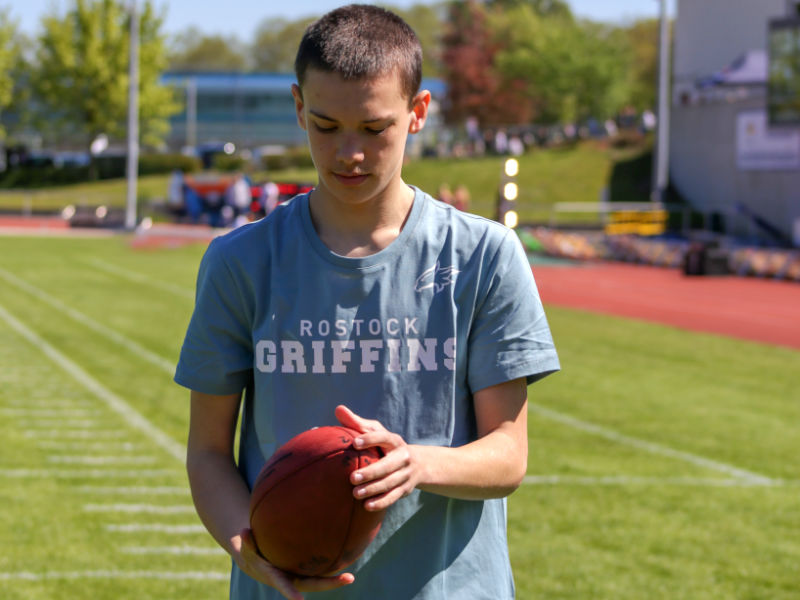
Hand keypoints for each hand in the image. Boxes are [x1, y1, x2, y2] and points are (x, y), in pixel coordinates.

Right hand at [232, 528, 353, 599]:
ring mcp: (301, 576)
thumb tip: (244, 531)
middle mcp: (293, 579)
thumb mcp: (247, 548)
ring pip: (320, 579)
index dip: (291, 593)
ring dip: (335, 579)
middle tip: (349, 578)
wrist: (259, 562)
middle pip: (314, 585)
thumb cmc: (253, 553)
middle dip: (331, 584)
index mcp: (278, 577)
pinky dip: (331, 565)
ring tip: (351, 576)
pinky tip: (346, 555)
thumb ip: (247, 541)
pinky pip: (320, 568)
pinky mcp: (306, 570)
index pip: (286, 586)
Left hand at [335, 405, 424, 511]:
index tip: (354, 443)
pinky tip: (367, 506)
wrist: (418, 464)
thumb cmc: (386, 445)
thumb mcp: (376, 432)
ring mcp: (405, 474)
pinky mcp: (405, 489)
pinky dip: (381, 502)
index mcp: (394, 440)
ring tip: (355, 493)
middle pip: (388, 465)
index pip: (383, 437)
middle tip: (352, 478)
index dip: (370, 439)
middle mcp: (402, 457)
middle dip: (371, 472)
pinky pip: (394, 497)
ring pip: (390, 483)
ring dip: (373, 489)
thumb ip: (357, 423)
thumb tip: (338, 409)